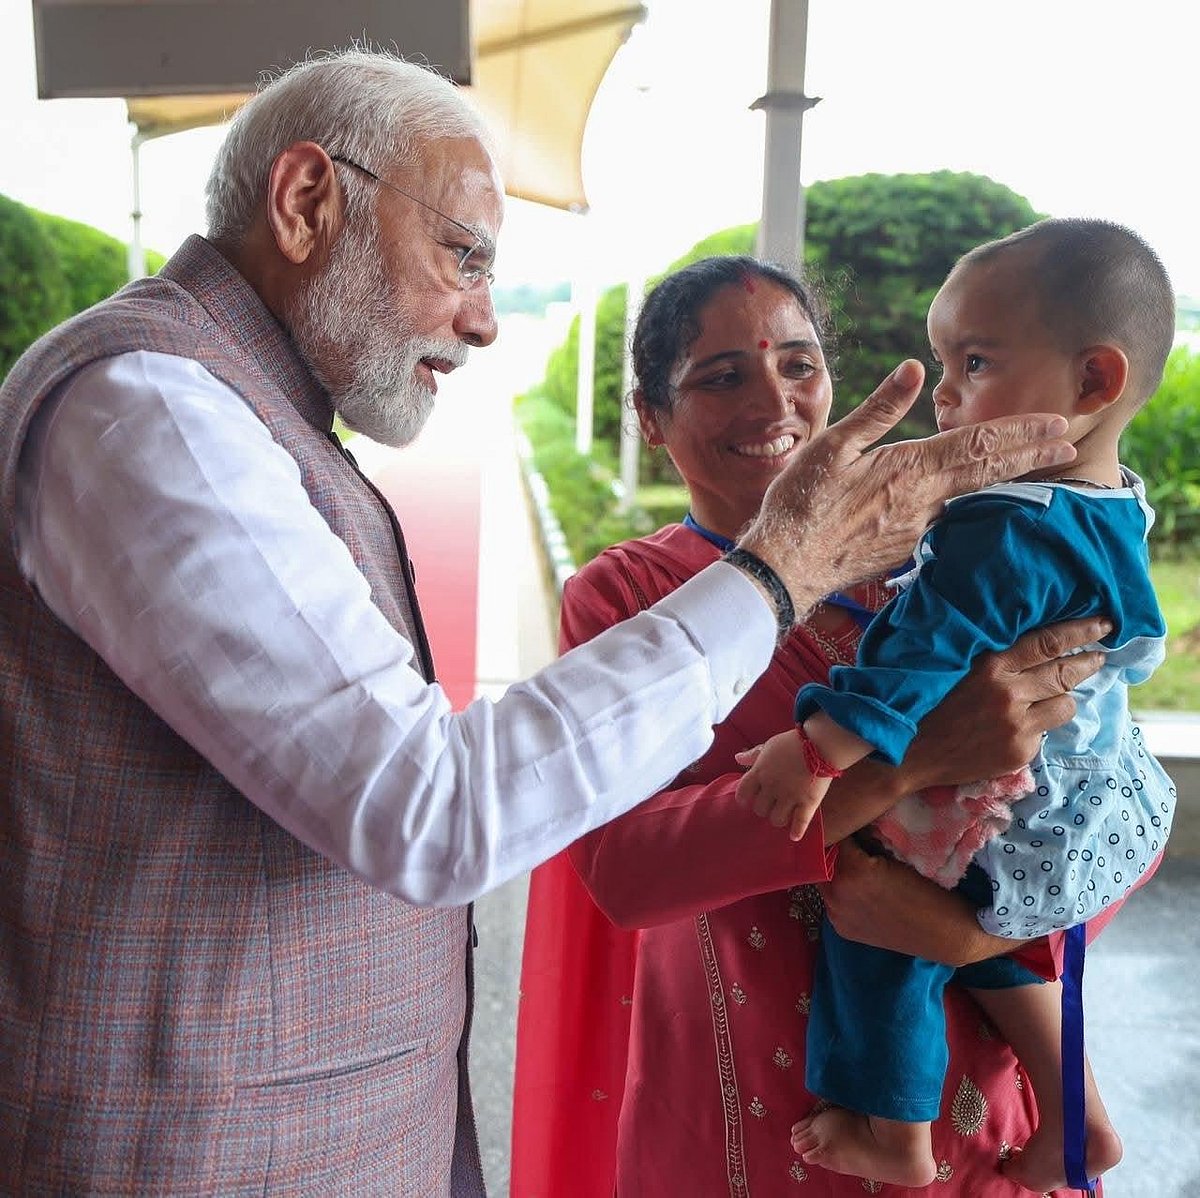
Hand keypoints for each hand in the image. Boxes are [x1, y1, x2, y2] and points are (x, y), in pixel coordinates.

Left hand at [735, 730, 828, 840]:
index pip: (743, 793)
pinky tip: (794, 836)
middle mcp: (772, 787)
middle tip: (771, 804)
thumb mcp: (769, 745)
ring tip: (784, 814)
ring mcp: (789, 797)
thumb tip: (737, 759)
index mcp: (760, 772)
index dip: (744, 798)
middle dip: (764, 807)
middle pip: (759, 809)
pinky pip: (800, 823)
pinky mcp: (808, 803)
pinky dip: (797, 831)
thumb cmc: (792, 742)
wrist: (820, 743)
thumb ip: (753, 755)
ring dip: (779, 818)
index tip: (748, 799)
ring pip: (776, 819)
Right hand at [736, 359, 1074, 617]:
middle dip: (1031, 455)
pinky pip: (950, 521)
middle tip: (1066, 443)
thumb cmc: (800, 502)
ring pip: (975, 498)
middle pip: (989, 471)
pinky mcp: (906, 551)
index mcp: (909, 468)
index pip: (978, 443)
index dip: (1020, 431)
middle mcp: (924, 501)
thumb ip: (878, 408)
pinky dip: (974, 506)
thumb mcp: (833, 445)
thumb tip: (913, 368)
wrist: (786, 566)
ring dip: (1009, 480)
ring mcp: (919, 530)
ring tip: (1035, 467)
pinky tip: (980, 502)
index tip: (1055, 423)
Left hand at [821, 838, 1017, 965]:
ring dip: (832, 869)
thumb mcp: (897, 856)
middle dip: (830, 848)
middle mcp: (837, 894)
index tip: (843, 816)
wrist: (946, 934)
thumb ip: (868, 842)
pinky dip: (838, 890)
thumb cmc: (929, 889)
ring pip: (823, 881)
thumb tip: (852, 826)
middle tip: (842, 835)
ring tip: (846, 858)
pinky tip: (851, 883)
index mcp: (853, 871)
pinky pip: (831, 901)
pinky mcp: (841, 929)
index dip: (840, 826)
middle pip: (821, 860)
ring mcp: (837, 915)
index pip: (833, 837)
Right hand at [900, 616, 1112, 790]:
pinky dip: (1037, 726)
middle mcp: (1008, 693)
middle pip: (1065, 673)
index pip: (1048, 642)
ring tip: (1052, 696)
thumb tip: (1030, 640)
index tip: (1104, 623)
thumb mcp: (955, 667)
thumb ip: (991, 655)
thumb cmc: (927, 702)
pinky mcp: (1019, 752)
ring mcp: (1017, 726)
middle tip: (1102, 656)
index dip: (1081, 630)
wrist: (908, 752)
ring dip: (1062, 698)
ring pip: (1065, 705)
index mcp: (990, 665)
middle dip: (1089, 663)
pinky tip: (1017, 726)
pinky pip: (1045, 732)